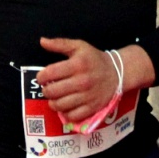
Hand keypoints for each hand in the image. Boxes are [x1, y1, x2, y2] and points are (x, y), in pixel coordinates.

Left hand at [37, 38, 153, 126]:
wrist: (117, 72)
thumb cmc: (94, 59)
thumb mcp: (79, 46)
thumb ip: (59, 43)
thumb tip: (42, 41)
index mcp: (77, 65)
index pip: (49, 74)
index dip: (41, 77)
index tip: (42, 77)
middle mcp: (82, 81)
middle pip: (52, 92)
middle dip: (46, 90)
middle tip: (49, 88)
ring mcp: (87, 96)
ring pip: (60, 105)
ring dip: (53, 102)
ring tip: (55, 98)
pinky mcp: (92, 108)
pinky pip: (72, 116)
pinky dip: (65, 113)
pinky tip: (66, 106)